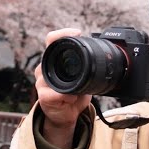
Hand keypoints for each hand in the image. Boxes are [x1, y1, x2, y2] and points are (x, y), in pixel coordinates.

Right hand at [36, 28, 93, 147]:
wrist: (66, 115)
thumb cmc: (73, 96)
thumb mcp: (84, 80)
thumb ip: (89, 69)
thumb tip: (105, 60)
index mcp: (55, 61)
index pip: (53, 40)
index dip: (62, 33)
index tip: (77, 32)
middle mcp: (46, 68)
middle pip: (47, 53)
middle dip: (63, 55)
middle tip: (81, 60)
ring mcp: (42, 82)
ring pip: (49, 74)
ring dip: (67, 82)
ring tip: (76, 92)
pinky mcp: (43, 96)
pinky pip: (52, 94)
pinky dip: (65, 96)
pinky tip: (71, 99)